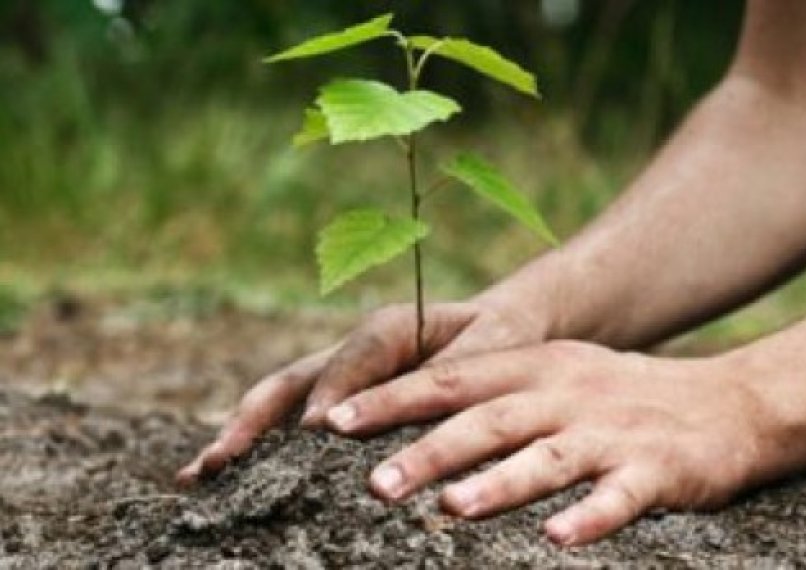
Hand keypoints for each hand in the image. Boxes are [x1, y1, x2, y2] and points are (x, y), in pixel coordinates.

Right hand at [177, 296, 548, 484]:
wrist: (500, 330)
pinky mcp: (340, 401)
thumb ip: (458, 371)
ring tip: (200, 476)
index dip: (334, 391)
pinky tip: (231, 480)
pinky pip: (294, 422)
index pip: (355, 357)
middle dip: (254, 420)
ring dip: (241, 436)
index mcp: (391, 328)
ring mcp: (340, 378)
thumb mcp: (494, 346)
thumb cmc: (499, 338)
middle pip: (292, 381)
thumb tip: (421, 408)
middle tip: (218, 462)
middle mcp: (354, 352)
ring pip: (281, 403)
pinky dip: (262, 448)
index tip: (317, 431)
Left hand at [324, 341, 777, 545]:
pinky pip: (620, 496)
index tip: (334, 422)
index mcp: (536, 368)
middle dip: (430, 450)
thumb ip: (494, 394)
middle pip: (489, 419)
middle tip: (374, 482)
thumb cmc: (620, 396)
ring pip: (547, 457)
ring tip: (452, 510)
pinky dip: (589, 517)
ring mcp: (612, 431)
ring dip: (499, 483)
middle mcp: (566, 393)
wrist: (727, 400)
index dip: (392, 398)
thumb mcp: (556, 376)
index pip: (452, 379)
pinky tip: (558, 540)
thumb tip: (414, 425)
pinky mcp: (658, 469)